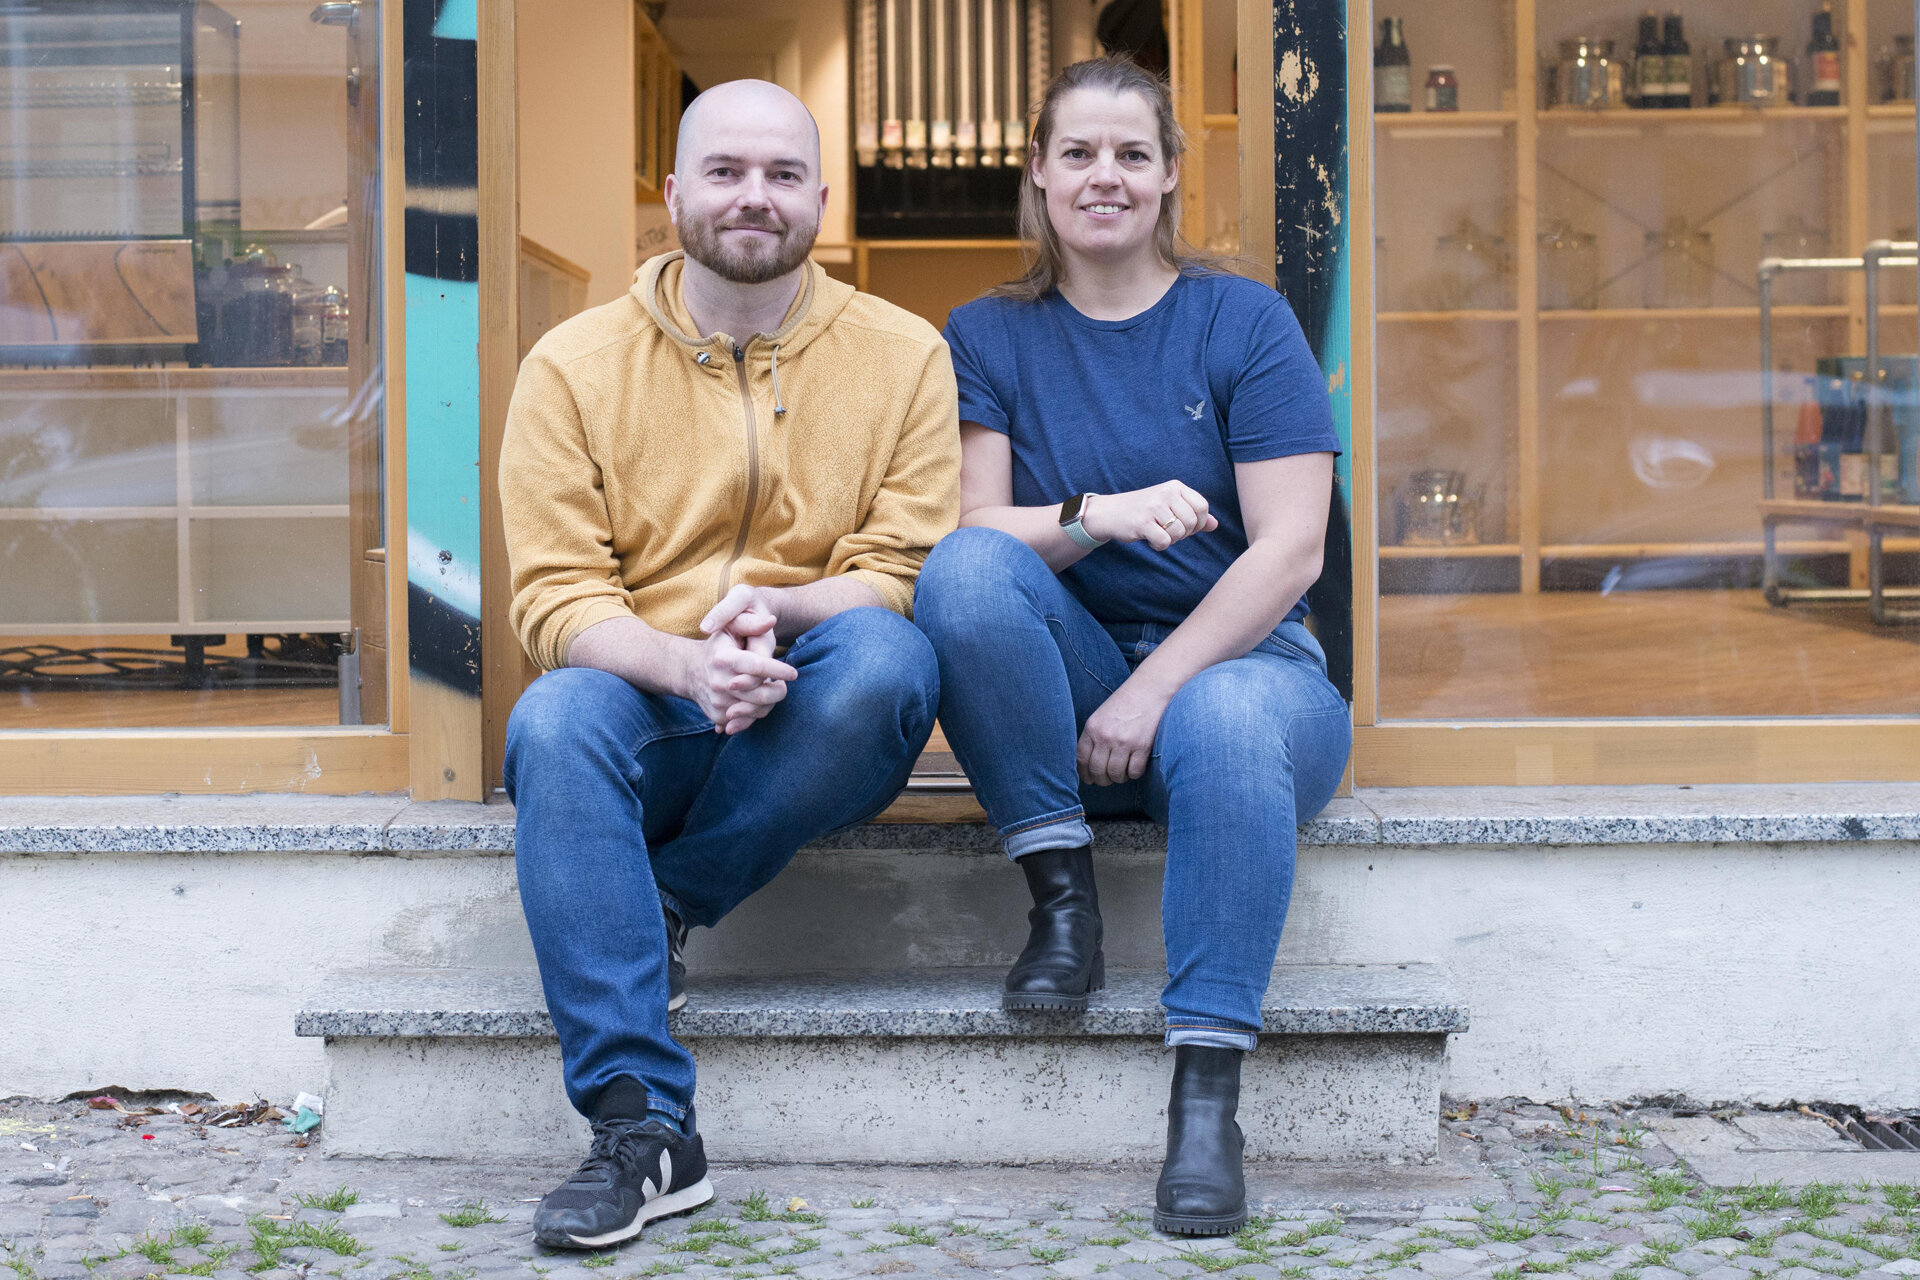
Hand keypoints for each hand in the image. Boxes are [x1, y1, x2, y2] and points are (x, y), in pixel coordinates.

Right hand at [687, 592, 797, 734]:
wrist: (689, 671)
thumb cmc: (719, 645)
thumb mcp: (730, 627)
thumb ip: (751, 623)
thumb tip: (771, 620)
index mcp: (722, 658)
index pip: (755, 667)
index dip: (777, 670)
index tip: (793, 673)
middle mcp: (718, 682)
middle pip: (760, 695)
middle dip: (779, 691)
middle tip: (783, 683)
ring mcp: (717, 702)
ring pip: (757, 710)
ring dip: (770, 701)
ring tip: (769, 688)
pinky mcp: (718, 717)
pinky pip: (747, 721)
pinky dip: (758, 711)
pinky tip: (758, 700)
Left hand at [1077, 682, 1170, 785]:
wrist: (1149, 690)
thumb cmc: (1124, 704)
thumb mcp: (1101, 717)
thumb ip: (1093, 737)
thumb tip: (1087, 764)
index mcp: (1092, 728)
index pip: (1081, 759)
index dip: (1084, 774)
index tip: (1088, 779)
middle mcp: (1106, 737)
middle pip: (1098, 771)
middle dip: (1101, 780)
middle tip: (1106, 780)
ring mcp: (1124, 742)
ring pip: (1116, 774)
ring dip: (1118, 778)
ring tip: (1122, 774)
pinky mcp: (1142, 746)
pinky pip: (1135, 772)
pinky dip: (1134, 774)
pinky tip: (1134, 768)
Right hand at [1079, 481, 1219, 550]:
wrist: (1110, 512)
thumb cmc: (1144, 510)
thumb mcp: (1169, 506)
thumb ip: (1192, 514)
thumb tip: (1215, 525)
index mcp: (1175, 487)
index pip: (1202, 506)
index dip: (1198, 522)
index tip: (1186, 527)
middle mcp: (1165, 493)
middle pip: (1192, 522)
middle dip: (1184, 534)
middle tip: (1169, 532)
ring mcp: (1154, 506)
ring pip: (1179, 533)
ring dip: (1171, 540)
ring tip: (1159, 534)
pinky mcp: (1143, 522)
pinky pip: (1164, 541)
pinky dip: (1159, 546)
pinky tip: (1150, 539)